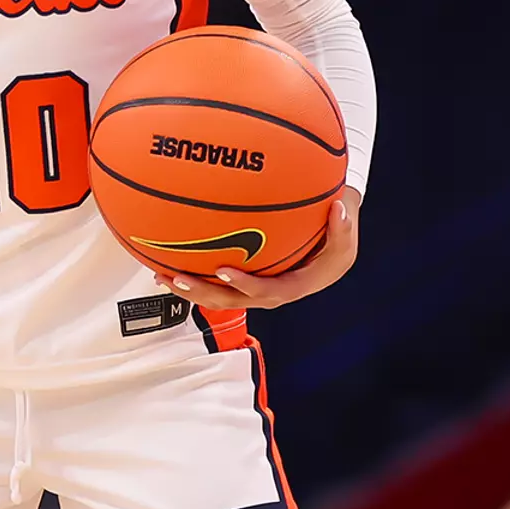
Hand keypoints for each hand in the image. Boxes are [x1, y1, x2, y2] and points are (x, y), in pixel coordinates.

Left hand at [154, 188, 360, 309]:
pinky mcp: (246, 278)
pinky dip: (194, 273)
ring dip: (191, 289)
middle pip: (235, 301)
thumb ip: (345, 223)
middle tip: (177, 277)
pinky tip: (168, 260)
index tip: (223, 271)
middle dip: (204, 293)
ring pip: (220, 296)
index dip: (246, 285)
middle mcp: (273, 291)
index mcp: (297, 284)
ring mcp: (257, 286)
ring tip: (162, 274)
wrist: (331, 232)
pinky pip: (218, 281)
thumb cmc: (337, 228)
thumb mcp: (348, 227)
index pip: (269, 291)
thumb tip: (340, 207)